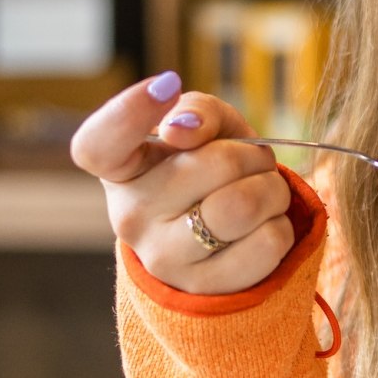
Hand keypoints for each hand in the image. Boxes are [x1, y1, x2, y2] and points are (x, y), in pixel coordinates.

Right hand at [71, 72, 294, 294]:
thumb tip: (183, 128)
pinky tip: (259, 227)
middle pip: (212, 165)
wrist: (224, 237)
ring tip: (260, 192)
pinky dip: (280, 225)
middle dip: (252, 154)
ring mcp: (163, 260)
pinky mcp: (205, 289)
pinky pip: (269, 242)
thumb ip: (197, 111)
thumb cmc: (209, 167)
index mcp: (119, 169)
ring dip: (272, 189)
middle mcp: (130, 216)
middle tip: (251, 162)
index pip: (97, 145)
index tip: (167, 87)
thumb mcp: (205, 126)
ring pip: (243, 207)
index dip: (127, 112)